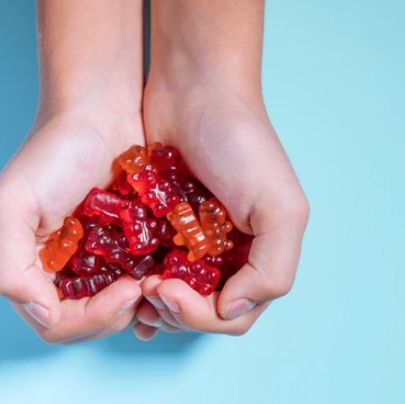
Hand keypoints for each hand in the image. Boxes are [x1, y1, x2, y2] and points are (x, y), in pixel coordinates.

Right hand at [0, 108, 143, 342]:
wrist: (99, 110)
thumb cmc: (53, 153)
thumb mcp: (10, 206)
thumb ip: (9, 268)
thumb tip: (42, 314)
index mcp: (29, 267)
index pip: (55, 322)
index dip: (89, 319)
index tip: (126, 290)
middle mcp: (59, 269)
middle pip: (85, 322)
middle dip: (115, 314)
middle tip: (145, 287)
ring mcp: (93, 258)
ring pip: (113, 307)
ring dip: (135, 305)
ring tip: (158, 282)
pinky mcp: (123, 243)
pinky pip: (135, 280)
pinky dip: (148, 285)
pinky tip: (163, 275)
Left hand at [134, 86, 308, 338]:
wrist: (195, 89)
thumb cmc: (242, 146)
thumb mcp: (280, 208)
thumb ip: (272, 269)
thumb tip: (231, 311)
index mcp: (257, 255)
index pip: (233, 315)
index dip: (200, 315)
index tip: (166, 291)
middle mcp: (226, 252)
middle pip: (201, 310)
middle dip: (174, 311)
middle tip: (147, 292)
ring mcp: (190, 239)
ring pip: (172, 293)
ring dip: (153, 305)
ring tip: (132, 296)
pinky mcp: (159, 222)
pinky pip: (148, 265)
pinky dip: (137, 285)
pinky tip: (125, 289)